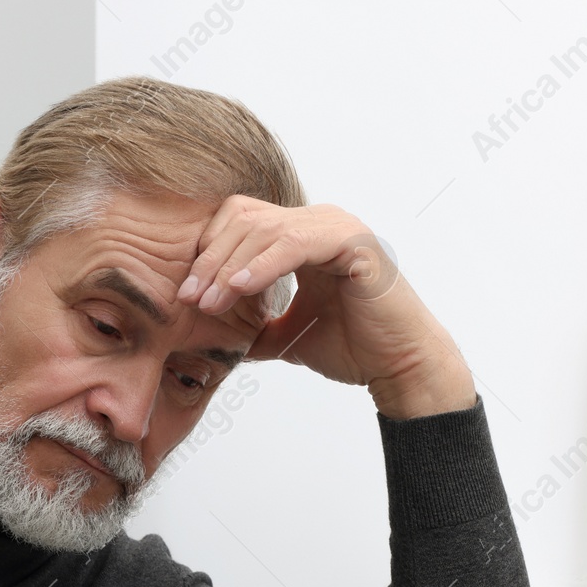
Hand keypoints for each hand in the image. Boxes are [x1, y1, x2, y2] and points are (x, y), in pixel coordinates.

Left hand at [178, 196, 477, 417]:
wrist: (398, 368)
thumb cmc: (353, 349)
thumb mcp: (286, 335)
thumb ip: (253, 325)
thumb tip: (210, 334)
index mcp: (302, 237)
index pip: (238, 222)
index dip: (208, 253)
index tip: (187, 294)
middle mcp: (318, 223)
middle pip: (244, 218)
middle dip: (210, 259)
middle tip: (189, 298)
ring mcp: (337, 227)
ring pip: (264, 228)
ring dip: (229, 266)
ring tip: (209, 301)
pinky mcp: (353, 243)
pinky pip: (295, 242)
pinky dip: (261, 264)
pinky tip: (239, 289)